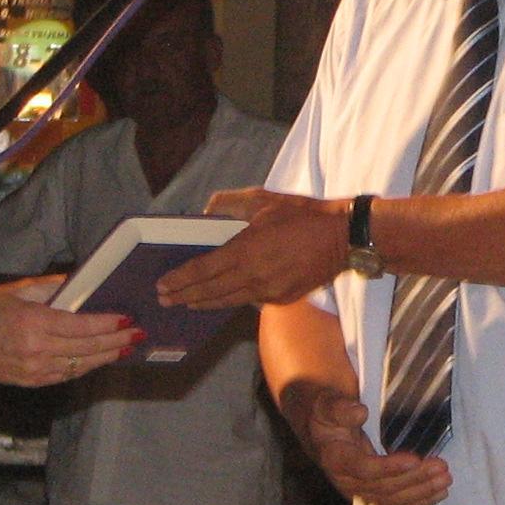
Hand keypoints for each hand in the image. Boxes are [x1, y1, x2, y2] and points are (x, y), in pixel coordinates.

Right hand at [0, 282, 137, 385]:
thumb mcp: (16, 291)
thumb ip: (50, 287)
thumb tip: (77, 282)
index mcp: (35, 322)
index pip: (82, 326)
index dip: (108, 324)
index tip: (126, 320)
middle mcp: (38, 349)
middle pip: (87, 348)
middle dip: (116, 342)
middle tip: (136, 336)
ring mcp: (35, 369)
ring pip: (81, 365)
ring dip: (106, 357)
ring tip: (125, 349)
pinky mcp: (32, 381)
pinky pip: (66, 375)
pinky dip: (85, 367)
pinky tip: (99, 359)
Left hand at [157, 188, 344, 308]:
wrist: (342, 237)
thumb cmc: (303, 215)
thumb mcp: (264, 200)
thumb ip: (230, 203)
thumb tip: (208, 209)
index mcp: (245, 250)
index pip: (202, 270)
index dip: (180, 279)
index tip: (162, 284)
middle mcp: (253, 276)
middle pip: (210, 291)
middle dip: (184, 295)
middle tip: (164, 300)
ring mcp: (268, 291)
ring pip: (228, 301)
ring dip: (204, 303)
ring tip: (186, 304)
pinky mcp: (281, 298)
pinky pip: (249, 301)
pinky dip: (232, 300)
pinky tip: (222, 299)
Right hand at [287, 384, 449, 504]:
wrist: (321, 433)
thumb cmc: (327, 416)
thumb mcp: (327, 405)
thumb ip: (340, 407)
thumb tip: (360, 412)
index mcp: (336, 459)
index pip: (364, 469)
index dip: (389, 467)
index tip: (414, 459)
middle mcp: (347, 482)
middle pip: (384, 488)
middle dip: (415, 480)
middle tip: (441, 467)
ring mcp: (361, 492)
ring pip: (393, 500)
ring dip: (421, 492)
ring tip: (445, 480)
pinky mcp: (373, 495)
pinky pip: (397, 504)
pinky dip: (419, 501)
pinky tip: (438, 494)